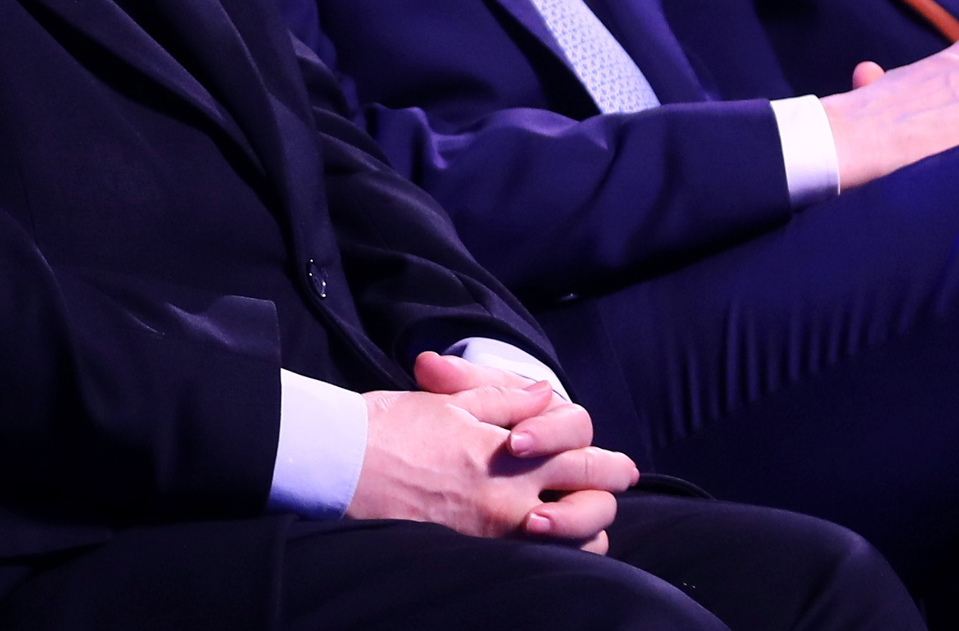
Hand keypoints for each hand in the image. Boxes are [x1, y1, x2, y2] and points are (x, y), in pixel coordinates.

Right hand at [348, 351, 637, 550]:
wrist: (340, 465)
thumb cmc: (390, 426)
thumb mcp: (450, 400)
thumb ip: (505, 398)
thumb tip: (545, 395)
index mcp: (509, 450)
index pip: (580, 443)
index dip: (595, 447)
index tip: (603, 456)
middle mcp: (510, 495)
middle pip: (592, 497)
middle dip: (610, 486)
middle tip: (618, 481)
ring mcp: (495, 532)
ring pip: (576, 542)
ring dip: (587, 529)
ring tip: (582, 519)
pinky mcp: (476, 556)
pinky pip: (539, 564)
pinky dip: (556, 555)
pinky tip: (551, 545)